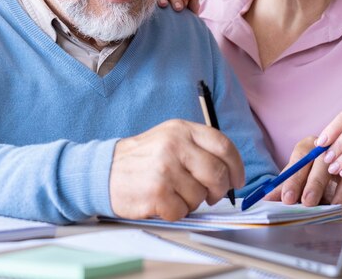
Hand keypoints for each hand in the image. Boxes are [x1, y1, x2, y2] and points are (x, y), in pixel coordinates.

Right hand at [109, 119, 244, 220]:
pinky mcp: (156, 192)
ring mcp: (165, 169)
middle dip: (219, 190)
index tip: (237, 180)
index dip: (236, 166)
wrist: (104, 170)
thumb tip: (230, 172)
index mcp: (182, 130)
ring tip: (174, 193)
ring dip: (191, 202)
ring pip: (200, 195)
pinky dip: (175, 212)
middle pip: (217, 173)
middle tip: (211, 195)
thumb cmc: (143, 159)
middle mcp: (175, 145)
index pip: (224, 146)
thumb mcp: (170, 139)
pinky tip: (162, 202)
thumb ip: (199, 148)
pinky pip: (182, 211)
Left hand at [265, 137, 341, 215]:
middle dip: (315, 184)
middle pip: (324, 164)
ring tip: (333, 208)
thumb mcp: (291, 180)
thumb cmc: (304, 175)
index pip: (301, 159)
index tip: (287, 198)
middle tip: (308, 202)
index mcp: (308, 147)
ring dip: (340, 193)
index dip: (294, 179)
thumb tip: (265, 200)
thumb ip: (280, 189)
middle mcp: (328, 150)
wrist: (319, 175)